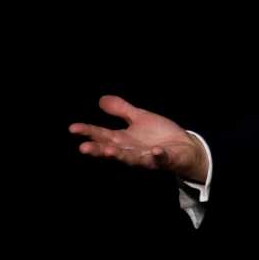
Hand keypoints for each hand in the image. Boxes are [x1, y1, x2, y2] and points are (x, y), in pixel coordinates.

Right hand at [69, 95, 208, 183]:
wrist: (185, 146)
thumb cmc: (159, 134)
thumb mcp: (139, 118)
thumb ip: (121, 110)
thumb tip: (100, 99)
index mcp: (123, 140)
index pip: (102, 135)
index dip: (88, 132)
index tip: (73, 128)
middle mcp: (131, 151)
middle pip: (111, 150)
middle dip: (98, 150)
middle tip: (83, 148)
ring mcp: (148, 157)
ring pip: (131, 159)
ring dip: (121, 156)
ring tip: (110, 151)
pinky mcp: (165, 160)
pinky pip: (161, 159)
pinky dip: (158, 156)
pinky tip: (155, 151)